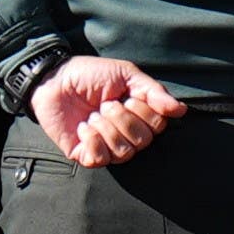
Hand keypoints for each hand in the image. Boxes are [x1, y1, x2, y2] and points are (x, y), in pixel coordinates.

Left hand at [35, 55, 187, 167]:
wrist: (53, 80)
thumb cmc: (90, 75)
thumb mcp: (125, 74)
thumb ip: (153, 91)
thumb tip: (180, 110)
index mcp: (139, 115)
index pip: (158, 126)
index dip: (144, 112)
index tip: (127, 97)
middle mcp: (126, 134)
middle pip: (142, 141)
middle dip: (122, 119)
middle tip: (106, 104)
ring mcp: (106, 146)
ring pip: (123, 152)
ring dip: (106, 128)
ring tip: (93, 115)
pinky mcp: (85, 155)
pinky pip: (100, 159)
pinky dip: (92, 141)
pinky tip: (84, 128)